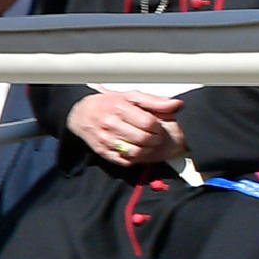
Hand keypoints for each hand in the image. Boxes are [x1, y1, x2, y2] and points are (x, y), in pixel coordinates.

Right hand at [67, 89, 185, 168]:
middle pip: (143, 139)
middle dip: (154, 140)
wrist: (82, 114)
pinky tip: (135, 150)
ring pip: (135, 152)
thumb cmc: (108, 104)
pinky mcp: (102, 151)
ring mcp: (105, 139)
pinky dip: (134, 158)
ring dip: (146, 151)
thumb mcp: (131, 97)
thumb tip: (176, 104)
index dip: (157, 127)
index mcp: (120, 108)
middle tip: (154, 137)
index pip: (148, 123)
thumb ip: (155, 101)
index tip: (157, 127)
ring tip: (147, 144)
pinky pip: (124, 161)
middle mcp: (111, 124)